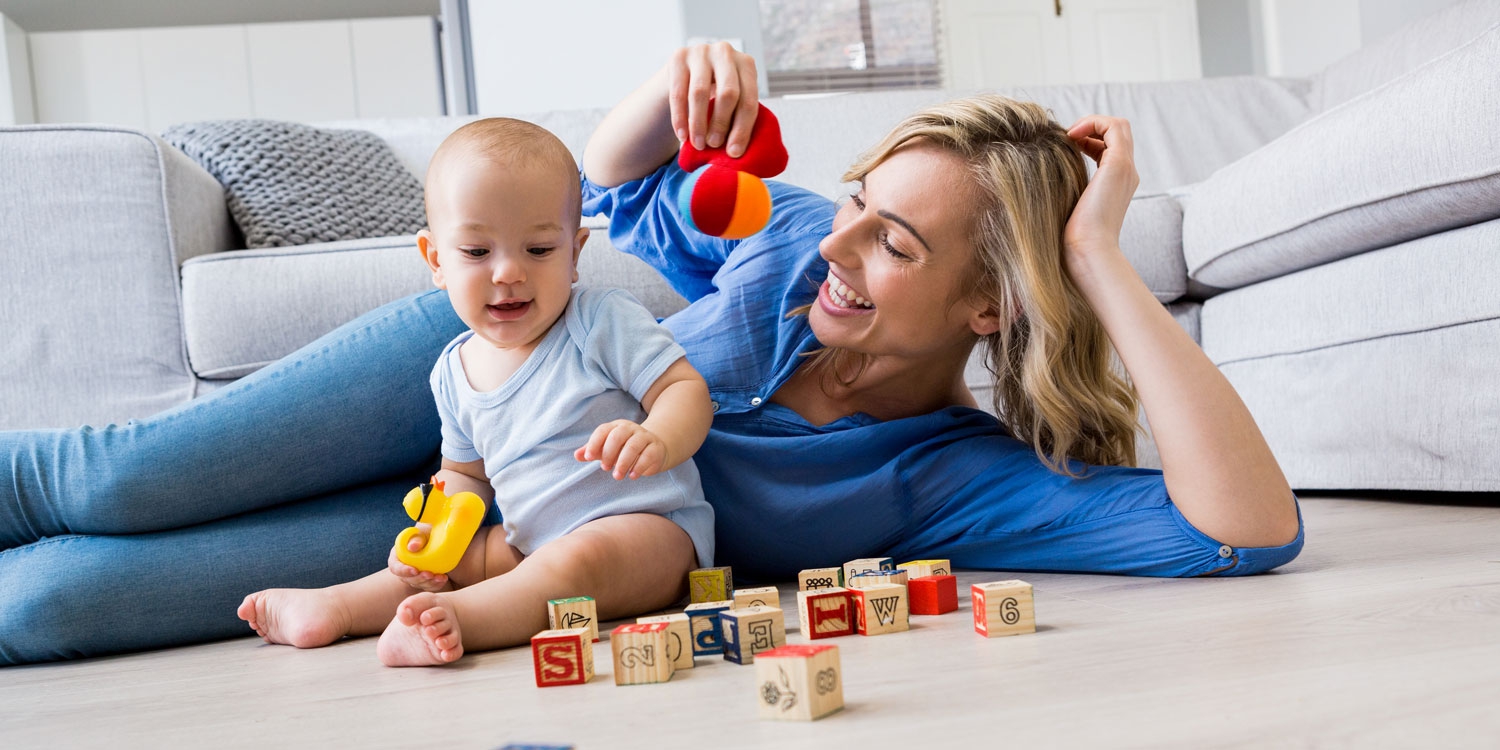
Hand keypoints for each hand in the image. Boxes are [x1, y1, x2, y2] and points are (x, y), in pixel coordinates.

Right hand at [388, 526, 448, 591]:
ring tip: (440, 577)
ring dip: (429, 582)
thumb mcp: (420, 535)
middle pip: (407, 579)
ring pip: (418, 584)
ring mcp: (413, 577)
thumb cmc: (425, 535)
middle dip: (419, 579)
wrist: (435, 540)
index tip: (415, 570)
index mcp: (397, 558)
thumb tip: (412, 547)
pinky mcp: (423, 581)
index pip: (396, 568)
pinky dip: (436, 584)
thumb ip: (416, 539)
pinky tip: (443, 579)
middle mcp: (403, 570)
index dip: (404, 571)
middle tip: (430, 575)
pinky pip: (428, 586)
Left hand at [575, 420, 668, 479]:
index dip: (594, 443)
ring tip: (617, 476)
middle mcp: (631, 429)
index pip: (603, 430)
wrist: (654, 450)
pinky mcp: (656, 448)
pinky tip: (632, 476)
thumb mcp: (607, 450)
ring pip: (633, 446)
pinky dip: (639, 466)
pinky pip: (647, 455)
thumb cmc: (625, 450)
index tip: (588, 458)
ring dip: (623, 462)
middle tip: (604, 468)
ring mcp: (645, 437)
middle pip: (617, 436)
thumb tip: (577, 455)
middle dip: (609, 453)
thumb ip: (592, 452)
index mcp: (616, 427)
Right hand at [668, 42, 759, 156]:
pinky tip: (682, 135)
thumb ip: (738, 115)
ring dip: (698, 123)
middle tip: (714, 145)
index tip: (734, 152)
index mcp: (746, 64)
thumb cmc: (716, 93)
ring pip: (699, 93)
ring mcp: (701, 51)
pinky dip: (680, 118)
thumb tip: (737, 152)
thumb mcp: (733, 98)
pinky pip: (678, 93)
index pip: (748, 99)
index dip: (742, 128)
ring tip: (698, 144)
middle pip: (727, 93)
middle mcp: (726, 52)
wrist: (688, 72)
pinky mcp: (678, 56)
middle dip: (721, 124)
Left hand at [1062, 115, 1140, 263]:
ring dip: (1092, 123)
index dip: (1089, 139)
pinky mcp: (1118, 165)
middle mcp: (1127, 174)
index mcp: (1118, 184)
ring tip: (1070, 135)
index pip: (1111, 147)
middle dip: (1092, 127)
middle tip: (1068, 137)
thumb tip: (1046, 180)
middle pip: (1118, 133)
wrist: (1087, 252)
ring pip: (1118, 126)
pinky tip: (1071, 137)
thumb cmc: (1073, 239)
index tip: (1067, 146)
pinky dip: (1092, 124)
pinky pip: (1113, 127)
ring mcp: (1126, 169)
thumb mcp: (1070, 208)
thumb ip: (1068, 190)